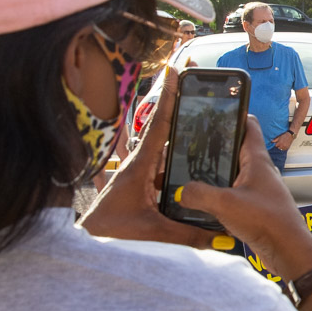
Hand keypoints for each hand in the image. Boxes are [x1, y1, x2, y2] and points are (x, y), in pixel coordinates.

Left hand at [77, 67, 218, 249]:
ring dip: (178, 121)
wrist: (91, 231)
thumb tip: (220, 240)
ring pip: (164, 138)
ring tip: (197, 103)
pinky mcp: (145, 177)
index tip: (175, 70)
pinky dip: (177, 148)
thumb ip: (186, 234)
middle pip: (163, 121)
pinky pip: (164, 158)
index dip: (168, 96)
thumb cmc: (113, 225)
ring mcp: (143, 166)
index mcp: (141, 164)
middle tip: (192, 73)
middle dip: (177, 95)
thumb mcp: (152, 230)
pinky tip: (193, 150)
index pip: (158, 124)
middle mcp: (141, 159)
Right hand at [181, 116, 311, 280]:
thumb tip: (181, 192)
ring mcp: (258, 190)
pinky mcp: (255, 207)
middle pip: (237, 149)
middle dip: (216, 146)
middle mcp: (259, 172)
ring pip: (234, 173)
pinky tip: (204, 201)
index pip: (248, 125)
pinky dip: (220, 193)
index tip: (215, 110)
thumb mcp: (225, 204)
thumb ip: (198, 194)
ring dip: (217, 173)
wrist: (287, 251)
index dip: (234, 114)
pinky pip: (234, 194)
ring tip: (192, 172)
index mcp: (257, 160)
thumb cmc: (266, 221)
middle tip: (192, 144)